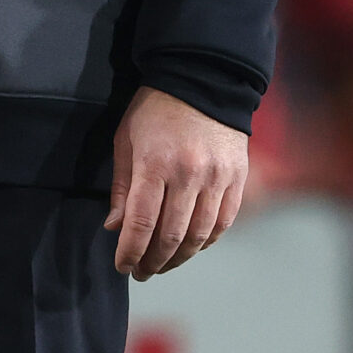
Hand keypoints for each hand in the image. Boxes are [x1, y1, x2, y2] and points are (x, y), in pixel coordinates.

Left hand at [105, 86, 251, 279]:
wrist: (203, 79)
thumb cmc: (155, 109)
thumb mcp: (126, 139)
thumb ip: (121, 186)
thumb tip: (115, 227)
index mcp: (155, 163)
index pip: (141, 222)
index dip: (130, 251)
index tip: (122, 266)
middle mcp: (189, 174)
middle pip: (170, 235)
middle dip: (152, 261)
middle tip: (141, 272)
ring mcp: (217, 178)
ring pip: (199, 236)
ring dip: (178, 258)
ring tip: (163, 265)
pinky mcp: (237, 178)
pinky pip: (223, 223)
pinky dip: (206, 242)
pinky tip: (190, 247)